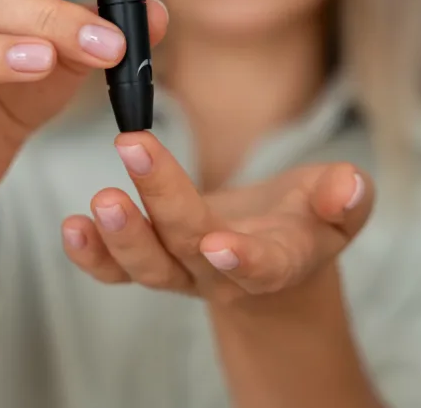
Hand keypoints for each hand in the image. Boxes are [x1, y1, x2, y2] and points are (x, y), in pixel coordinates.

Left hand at [61, 132, 373, 302]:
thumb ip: (346, 198)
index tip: (220, 242)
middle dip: (162, 201)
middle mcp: (225, 273)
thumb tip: (348, 186)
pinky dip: (93, 255)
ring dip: (122, 236)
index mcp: (280, 261)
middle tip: (134, 148)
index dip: (244, 259)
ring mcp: (185, 272)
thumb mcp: (340, 205)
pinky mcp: (155, 262)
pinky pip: (118, 272)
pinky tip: (72, 227)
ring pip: (149, 266)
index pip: (264, 267)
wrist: (275, 252)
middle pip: (190, 246)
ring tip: (100, 197)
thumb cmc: (309, 219)